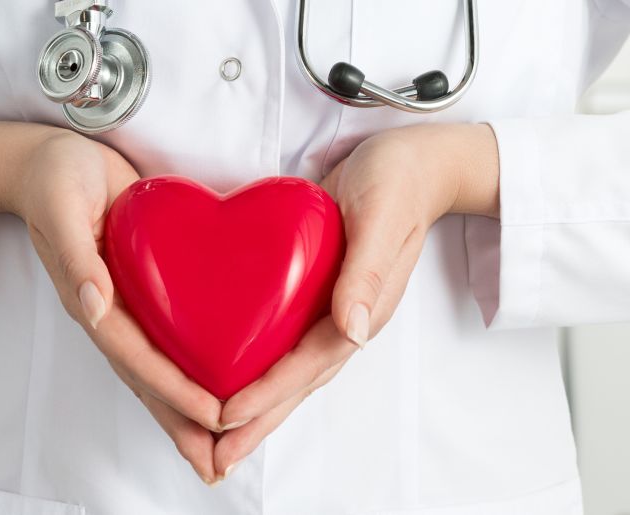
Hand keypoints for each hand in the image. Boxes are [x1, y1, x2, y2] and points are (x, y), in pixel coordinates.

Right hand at [16, 133, 227, 483]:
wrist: (49, 161)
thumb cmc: (54, 176)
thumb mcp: (61, 204)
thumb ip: (74, 252)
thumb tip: (93, 302)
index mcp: (90, 295)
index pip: (136, 355)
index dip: (173, 388)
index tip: (212, 416)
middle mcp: (107, 310)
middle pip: (146, 379)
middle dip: (180, 423)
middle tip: (217, 464)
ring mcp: (123, 305)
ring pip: (157, 369)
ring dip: (184, 412)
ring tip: (218, 449)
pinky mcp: (140, 291)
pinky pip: (167, 340)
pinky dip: (188, 369)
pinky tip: (213, 385)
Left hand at [213, 123, 499, 479]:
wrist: (414, 163)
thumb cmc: (400, 182)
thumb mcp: (383, 215)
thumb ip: (368, 270)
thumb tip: (351, 327)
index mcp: (362, 308)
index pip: (308, 363)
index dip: (267, 392)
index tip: (225, 416)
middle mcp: (345, 319)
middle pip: (297, 383)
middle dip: (256, 423)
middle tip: (215, 461)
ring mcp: (331, 311)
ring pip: (289, 371)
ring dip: (256, 408)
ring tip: (216, 441)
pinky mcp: (315, 294)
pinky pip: (283, 341)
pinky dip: (258, 368)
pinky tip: (230, 378)